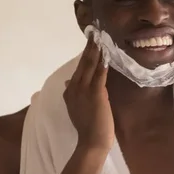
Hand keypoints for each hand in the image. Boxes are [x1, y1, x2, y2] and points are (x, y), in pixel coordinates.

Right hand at [63, 37, 114, 152]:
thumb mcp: (75, 108)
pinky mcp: (96, 93)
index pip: (78, 69)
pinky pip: (99, 74)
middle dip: (89, 47)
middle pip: (83, 63)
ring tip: (100, 37)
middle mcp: (74, 88)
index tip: (90, 42)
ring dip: (95, 50)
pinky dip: (102, 63)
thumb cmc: (87, 127)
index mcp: (69, 91)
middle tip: (95, 32)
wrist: (91, 141)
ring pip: (90, 65)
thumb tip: (67, 82)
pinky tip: (105, 53)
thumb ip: (72, 94)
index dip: (84, 55)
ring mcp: (84, 90)